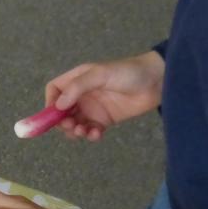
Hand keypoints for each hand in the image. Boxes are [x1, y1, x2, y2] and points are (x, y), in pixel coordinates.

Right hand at [45, 51, 164, 140]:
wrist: (158, 82)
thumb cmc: (129, 72)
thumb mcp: (101, 74)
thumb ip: (78, 87)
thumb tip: (58, 105)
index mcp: (78, 79)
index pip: (54, 90)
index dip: (49, 102)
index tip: (53, 114)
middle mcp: (82, 95)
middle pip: (60, 112)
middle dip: (62, 122)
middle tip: (71, 126)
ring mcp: (92, 108)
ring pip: (73, 124)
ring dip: (75, 131)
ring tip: (84, 132)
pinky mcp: (104, 120)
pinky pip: (90, 131)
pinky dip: (90, 135)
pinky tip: (97, 134)